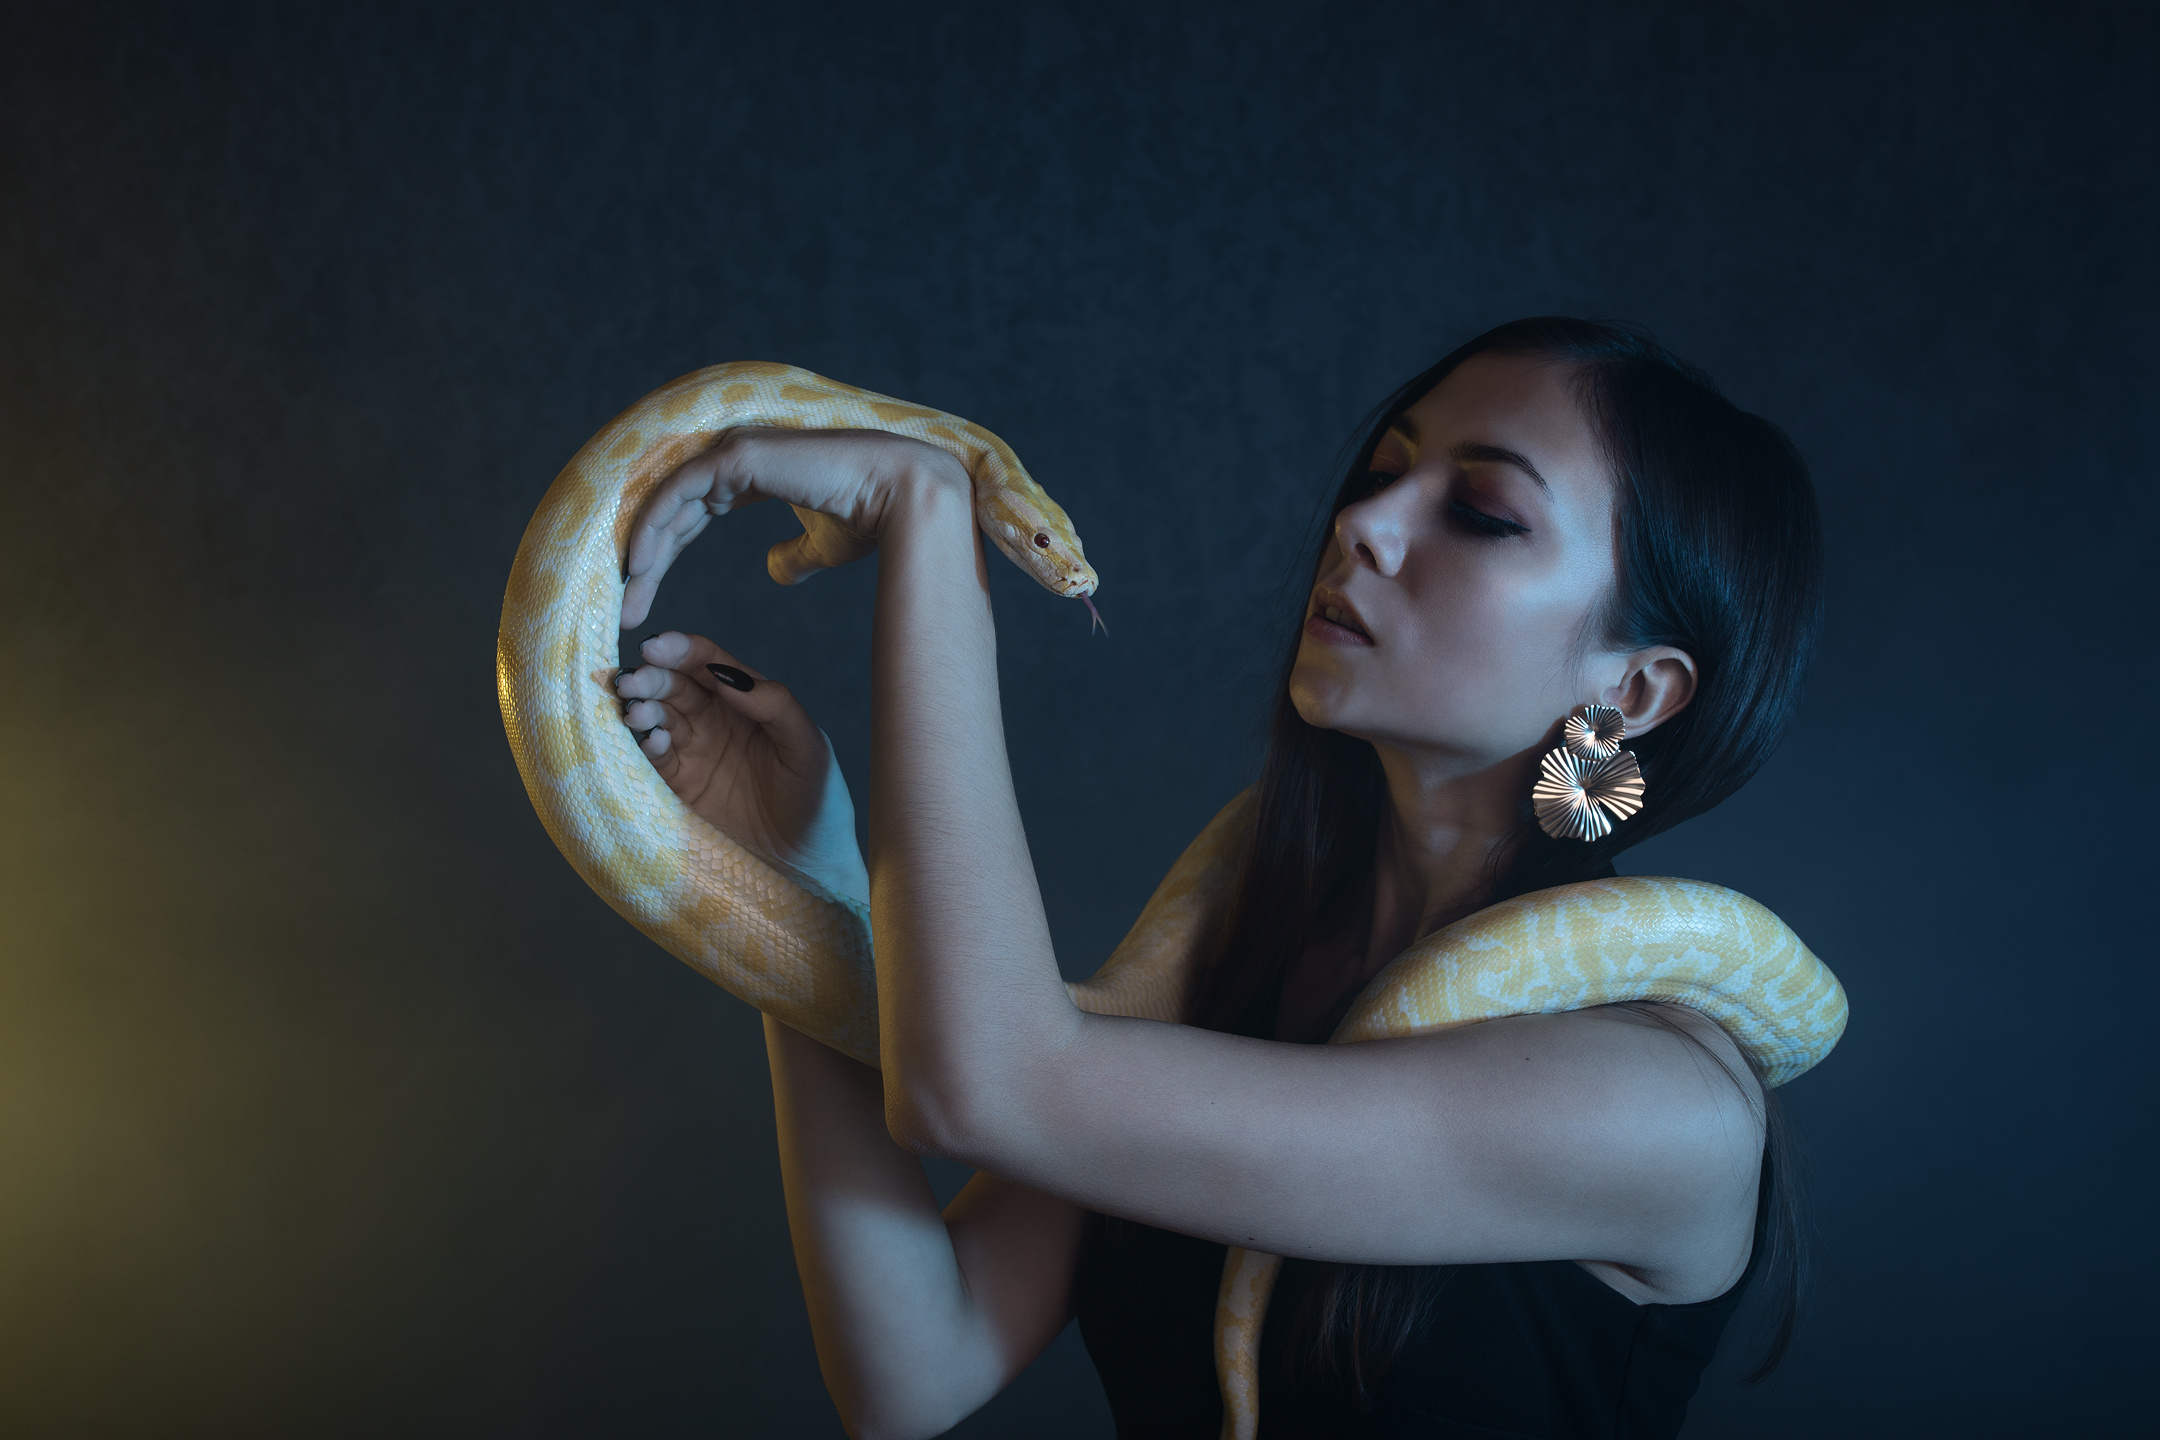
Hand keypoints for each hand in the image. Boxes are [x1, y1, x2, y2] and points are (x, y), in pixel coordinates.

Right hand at [618, 630, 869, 906]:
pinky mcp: (679, 785)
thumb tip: (724, 673)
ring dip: (642, 709)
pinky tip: (651, 741)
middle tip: (633, 682)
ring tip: (637, 713)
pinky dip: (646, 744)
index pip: (707, 662)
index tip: (657, 647)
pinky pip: (654, 757)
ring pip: (658, 717)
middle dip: (650, 677)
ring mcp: (694, 750)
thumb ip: (773, 703)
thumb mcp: (807, 745)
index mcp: (747, 699)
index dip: (680, 649)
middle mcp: (715, 718)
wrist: (808, 864)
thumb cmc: (818, 798)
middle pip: (674, 684)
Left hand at [619, 428, 968, 630]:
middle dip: (645, 562)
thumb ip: (794, 555)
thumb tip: (774, 569)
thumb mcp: (822, 547)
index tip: (645, 598)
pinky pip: (679, 492)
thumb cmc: (872, 520)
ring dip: (643, 551)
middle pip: (672, 511)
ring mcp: (736, 449)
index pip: (691, 513)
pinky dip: (655, 527)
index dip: (665, 554)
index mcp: (754, 472)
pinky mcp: (740, 456)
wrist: (904, 500)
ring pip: (668, 501)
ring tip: (627, 596)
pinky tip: (640, 565)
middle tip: (625, 608)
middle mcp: (738, 455)